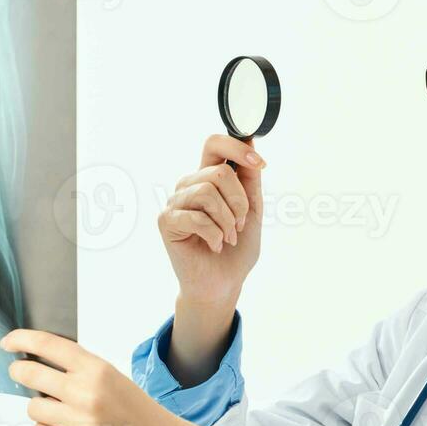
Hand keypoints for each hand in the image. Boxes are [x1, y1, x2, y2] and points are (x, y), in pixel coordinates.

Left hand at [1, 328, 221, 425]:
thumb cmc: (144, 416)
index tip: (8, 342)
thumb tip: (43, 368)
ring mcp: (78, 422)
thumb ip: (83, 373)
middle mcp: (85, 393)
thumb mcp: (116, 381)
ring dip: (40, 408)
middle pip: (30, 374)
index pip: (49, 345)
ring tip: (60, 413)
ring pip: (33, 407)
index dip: (22, 340)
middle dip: (19, 372)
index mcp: (98, 370)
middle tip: (19, 373)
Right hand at [160, 134, 266, 307]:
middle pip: (219, 171)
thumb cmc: (237, 248)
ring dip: (228, 220)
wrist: (223, 283)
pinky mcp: (167, 222)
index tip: (260, 163)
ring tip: (229, 237)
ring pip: (208, 192)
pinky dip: (215, 234)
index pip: (214, 144)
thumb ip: (250, 179)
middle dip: (240, 201)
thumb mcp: (253, 209)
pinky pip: (197, 217)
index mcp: (208, 178)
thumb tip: (250, 142)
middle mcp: (189, 185)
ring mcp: (175, 202)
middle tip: (240, 224)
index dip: (237, 147)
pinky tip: (215, 245)